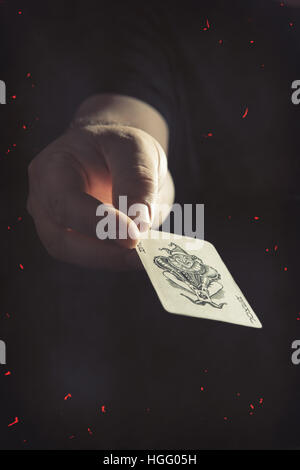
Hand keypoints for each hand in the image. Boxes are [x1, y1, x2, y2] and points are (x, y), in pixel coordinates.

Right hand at [27, 122, 174, 269]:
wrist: (116, 155)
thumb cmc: (119, 147)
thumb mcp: (135, 149)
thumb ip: (137, 181)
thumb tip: (138, 223)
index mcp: (52, 170)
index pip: (67, 203)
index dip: (98, 223)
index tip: (133, 236)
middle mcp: (44, 201)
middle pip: (62, 240)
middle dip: (104, 253)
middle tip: (142, 256)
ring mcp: (55, 225)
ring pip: (76, 255)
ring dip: (112, 260)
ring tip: (146, 257)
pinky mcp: (74, 242)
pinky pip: (93, 258)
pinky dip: (117, 259)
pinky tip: (141, 254)